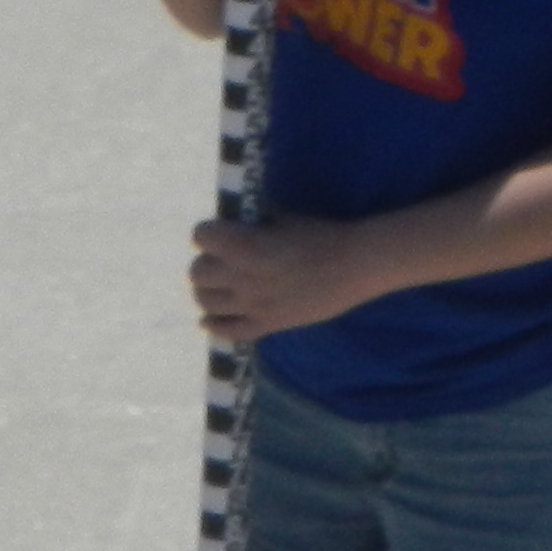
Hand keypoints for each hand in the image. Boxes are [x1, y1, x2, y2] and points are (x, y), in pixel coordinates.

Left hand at [191, 211, 374, 342]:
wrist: (354, 266)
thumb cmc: (321, 235)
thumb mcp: (282, 219)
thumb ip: (252, 228)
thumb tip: (231, 230)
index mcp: (247, 246)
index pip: (201, 237)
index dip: (208, 232)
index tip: (218, 232)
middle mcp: (243, 277)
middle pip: (197, 272)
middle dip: (207, 261)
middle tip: (222, 258)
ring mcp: (252, 305)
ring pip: (205, 301)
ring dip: (209, 289)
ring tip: (221, 284)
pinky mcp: (265, 325)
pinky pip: (226, 331)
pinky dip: (213, 323)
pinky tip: (213, 316)